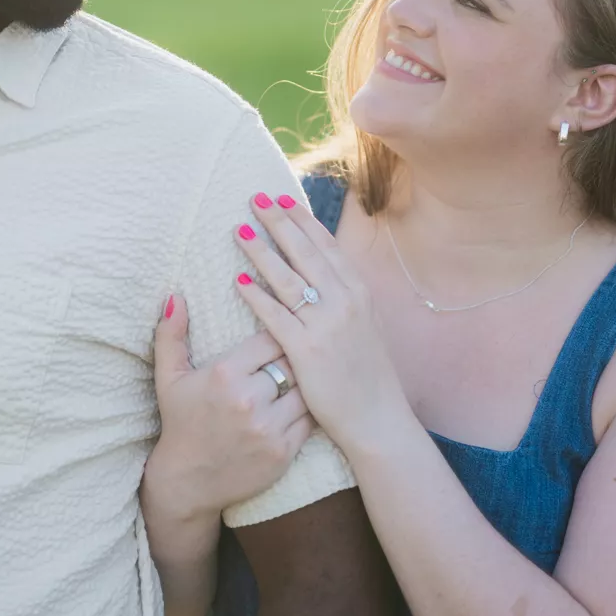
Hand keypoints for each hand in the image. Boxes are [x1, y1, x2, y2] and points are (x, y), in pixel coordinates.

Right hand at [144, 292, 314, 523]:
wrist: (188, 481)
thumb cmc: (181, 423)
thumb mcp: (169, 378)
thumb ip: (171, 334)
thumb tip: (173, 296)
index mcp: (224, 374)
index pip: (271, 337)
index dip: (282, 331)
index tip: (286, 330)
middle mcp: (248, 400)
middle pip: (293, 361)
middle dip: (299, 355)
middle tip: (305, 349)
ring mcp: (268, 428)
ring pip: (307, 391)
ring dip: (310, 382)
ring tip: (313, 375)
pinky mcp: (283, 452)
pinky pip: (310, 421)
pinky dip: (312, 410)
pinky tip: (312, 402)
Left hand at [233, 194, 408, 455]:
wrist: (378, 416)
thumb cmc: (368, 374)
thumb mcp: (366, 326)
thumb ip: (346, 298)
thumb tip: (325, 274)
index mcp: (359, 293)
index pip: (327, 247)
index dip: (302, 221)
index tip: (282, 200)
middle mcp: (345, 302)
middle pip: (305, 253)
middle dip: (278, 223)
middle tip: (254, 199)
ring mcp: (327, 325)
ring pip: (287, 278)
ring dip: (261, 251)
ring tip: (240, 230)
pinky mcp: (308, 350)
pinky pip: (276, 315)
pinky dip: (256, 295)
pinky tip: (238, 280)